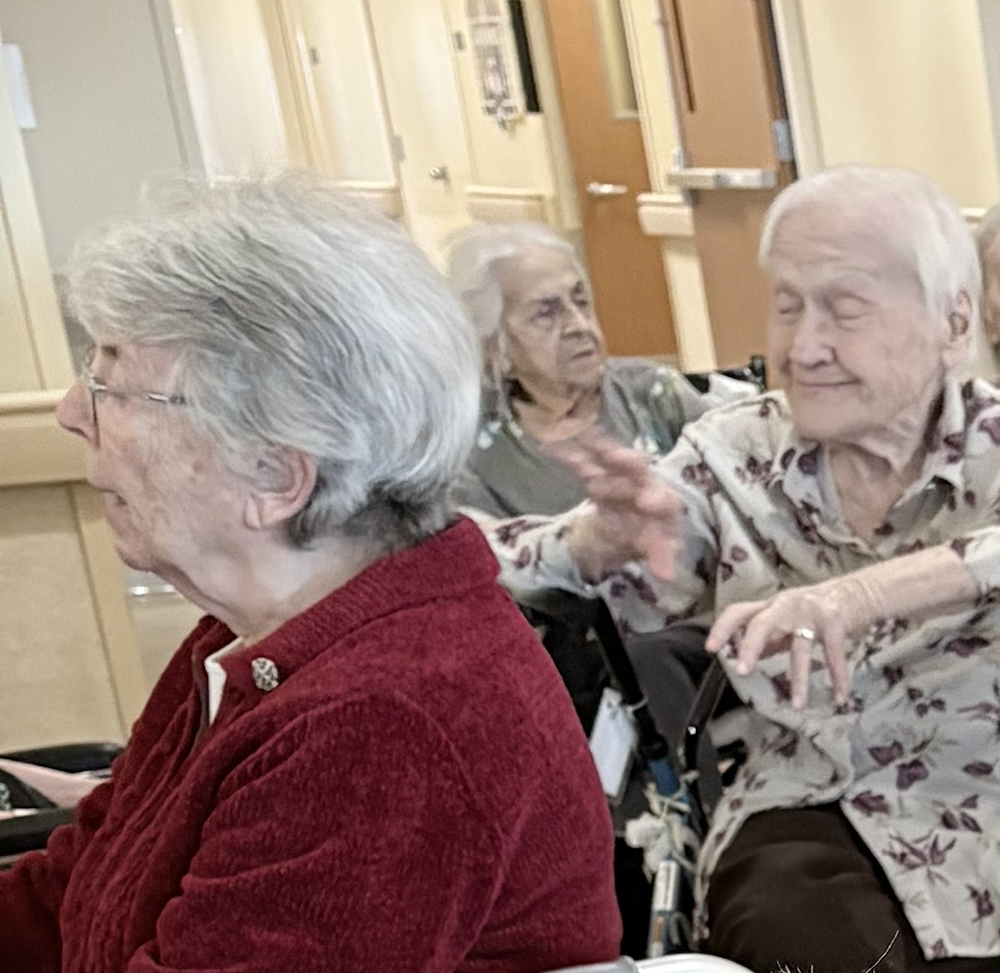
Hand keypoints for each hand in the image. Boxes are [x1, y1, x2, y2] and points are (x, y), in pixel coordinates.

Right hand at [549, 432, 682, 580]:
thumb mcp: (652, 547)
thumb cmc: (647, 533)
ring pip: (608, 461)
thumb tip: (667, 577)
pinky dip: (570, 456)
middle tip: (618, 457)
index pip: (665, 499)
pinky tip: (551, 448)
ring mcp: (618, 475)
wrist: (629, 524)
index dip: (658, 499)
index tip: (647, 502)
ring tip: (582, 438)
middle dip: (627, 463)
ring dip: (595, 452)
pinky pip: (583, 463)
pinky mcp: (598, 473)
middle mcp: (643, 482)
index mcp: (663, 501)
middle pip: (637, 470)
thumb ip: (660, 558)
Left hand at [705, 578, 873, 708]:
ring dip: (799, 679)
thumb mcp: (787, 620)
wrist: (859, 590)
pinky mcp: (836, 622)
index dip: (722, 628)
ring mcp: (811, 613)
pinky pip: (834, 655)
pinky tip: (839, 699)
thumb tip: (747, 657)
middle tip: (742, 672)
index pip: (738, 612)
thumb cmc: (816, 608)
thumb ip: (769, 638)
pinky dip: (838, 678)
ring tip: (798, 705)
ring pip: (800, 648)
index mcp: (770, 606)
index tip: (710, 648)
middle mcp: (786, 606)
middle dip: (750, 648)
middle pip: (761, 624)